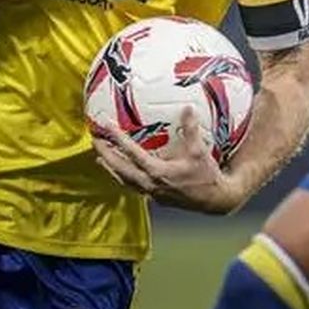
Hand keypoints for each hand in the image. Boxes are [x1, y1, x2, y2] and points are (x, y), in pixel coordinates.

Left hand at [92, 107, 243, 214]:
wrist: (214, 200)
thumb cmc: (207, 175)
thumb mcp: (200, 151)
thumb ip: (191, 129)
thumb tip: (187, 108)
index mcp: (159, 172)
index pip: (133, 154)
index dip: (119, 139)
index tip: (107, 127)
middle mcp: (151, 184)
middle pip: (120, 169)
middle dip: (106, 154)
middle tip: (94, 140)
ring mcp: (151, 192)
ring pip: (124, 180)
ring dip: (111, 168)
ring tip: (100, 158)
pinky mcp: (155, 197)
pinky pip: (132, 186)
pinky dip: (123, 177)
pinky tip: (120, 171)